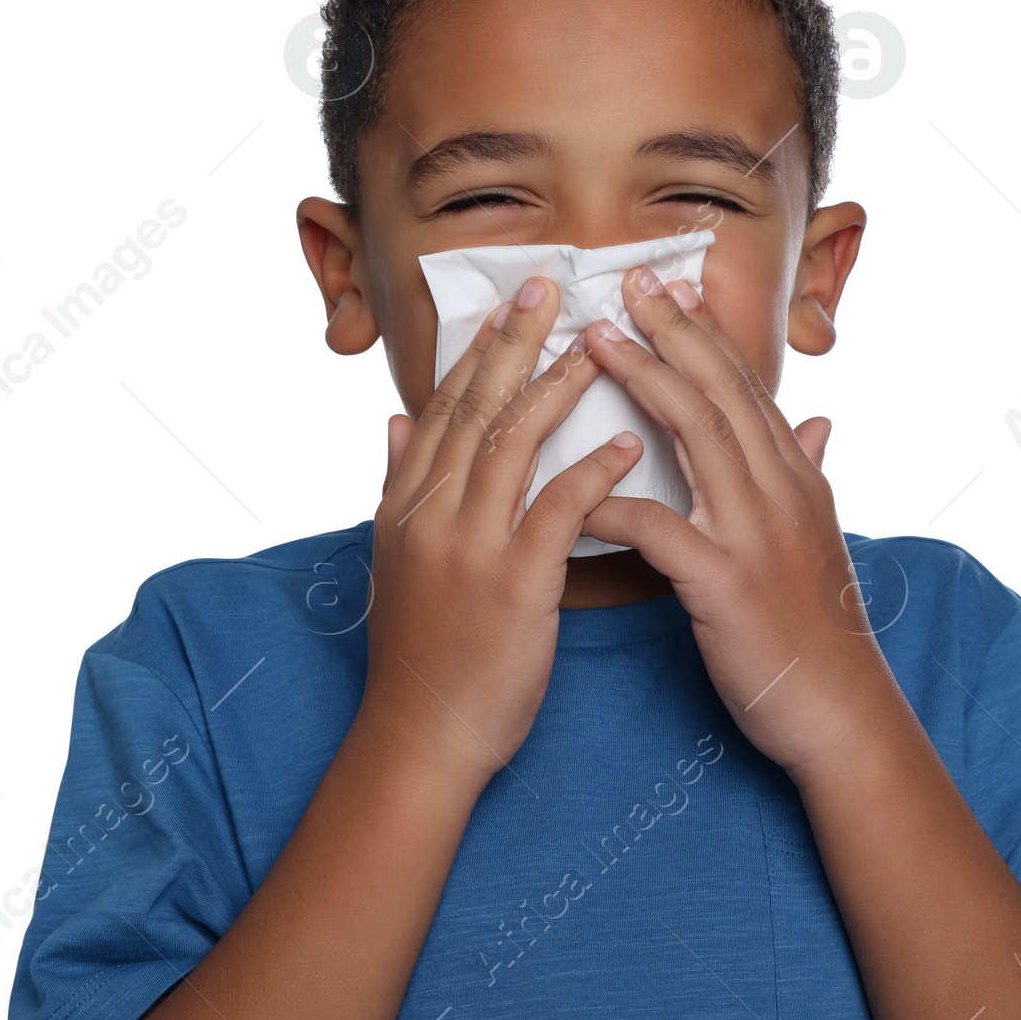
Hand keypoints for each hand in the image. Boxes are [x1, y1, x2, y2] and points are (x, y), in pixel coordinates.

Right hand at [359, 276, 642, 786]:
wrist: (422, 733)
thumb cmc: (421, 647)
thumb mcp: (396, 558)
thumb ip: (398, 484)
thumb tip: (394, 423)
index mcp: (405, 502)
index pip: (445, 406)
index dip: (480, 349)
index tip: (512, 302)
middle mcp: (430, 512)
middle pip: (476, 407)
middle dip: (515, 342)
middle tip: (550, 286)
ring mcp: (469, 546)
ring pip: (513, 445)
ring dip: (559, 389)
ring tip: (604, 347)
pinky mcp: (511, 584)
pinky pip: (557, 510)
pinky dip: (592, 471)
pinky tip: (626, 442)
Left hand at [580, 266, 876, 781]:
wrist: (841, 713)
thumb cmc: (816, 628)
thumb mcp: (820, 538)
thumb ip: (810, 472)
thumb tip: (819, 422)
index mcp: (796, 478)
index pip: (746, 387)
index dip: (705, 334)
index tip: (670, 288)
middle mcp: (781, 492)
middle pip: (722, 390)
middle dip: (673, 331)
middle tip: (628, 282)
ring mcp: (755, 533)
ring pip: (699, 434)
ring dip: (645, 381)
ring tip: (596, 342)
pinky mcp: (726, 584)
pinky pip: (661, 529)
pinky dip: (616, 503)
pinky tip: (577, 488)